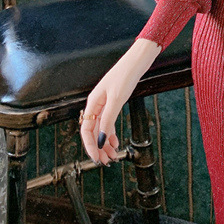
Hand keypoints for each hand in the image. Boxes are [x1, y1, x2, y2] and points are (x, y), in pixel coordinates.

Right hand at [80, 37, 160, 165]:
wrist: (137, 62)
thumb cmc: (125, 75)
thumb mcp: (117, 99)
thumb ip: (108, 120)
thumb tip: (101, 138)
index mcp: (93, 103)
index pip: (86, 130)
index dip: (90, 146)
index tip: (96, 158)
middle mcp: (97, 105)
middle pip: (93, 131)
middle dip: (98, 148)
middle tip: (106, 162)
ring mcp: (105, 104)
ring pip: (101, 129)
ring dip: (106, 143)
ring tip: (112, 155)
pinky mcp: (114, 103)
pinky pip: (109, 123)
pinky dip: (112, 134)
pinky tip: (116, 142)